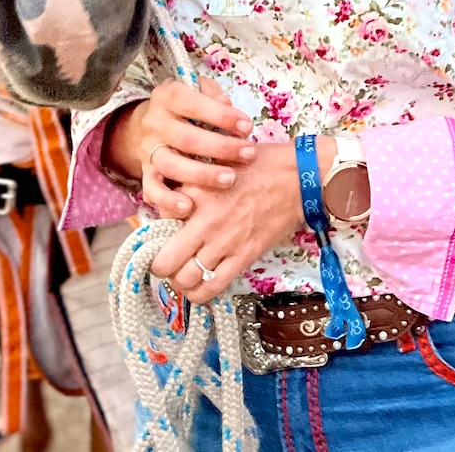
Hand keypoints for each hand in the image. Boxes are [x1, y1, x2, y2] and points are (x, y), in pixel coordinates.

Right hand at [140, 78, 254, 218]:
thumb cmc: (189, 107)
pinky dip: (168, 200)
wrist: (155, 123)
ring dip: (202, 175)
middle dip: (220, 148)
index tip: (247, 126)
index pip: (191, 103)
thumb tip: (225, 103)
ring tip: (229, 179)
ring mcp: (148, 149)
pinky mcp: (146, 173)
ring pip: (171, 165)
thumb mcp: (199, 91)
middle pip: (185, 138)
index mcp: (168, 96)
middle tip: (248, 154)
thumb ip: (212, 95)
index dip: (221, 115)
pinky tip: (189, 206)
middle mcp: (154, 122)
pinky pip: (152, 189)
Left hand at [150, 142, 305, 301]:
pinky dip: (200, 293)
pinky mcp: (244, 257)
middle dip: (160, 266)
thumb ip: (195, 179)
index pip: (160, 216)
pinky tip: (199, 287)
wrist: (297, 179)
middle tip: (163, 262)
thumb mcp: (219, 161)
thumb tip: (176, 195)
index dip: (157, 224)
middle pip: (165, 261)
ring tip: (180, 275)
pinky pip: (213, 287)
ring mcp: (225, 242)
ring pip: (187, 280)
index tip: (162, 228)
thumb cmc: (260, 164)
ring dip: (179, 282)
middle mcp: (205, 221)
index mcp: (197, 191)